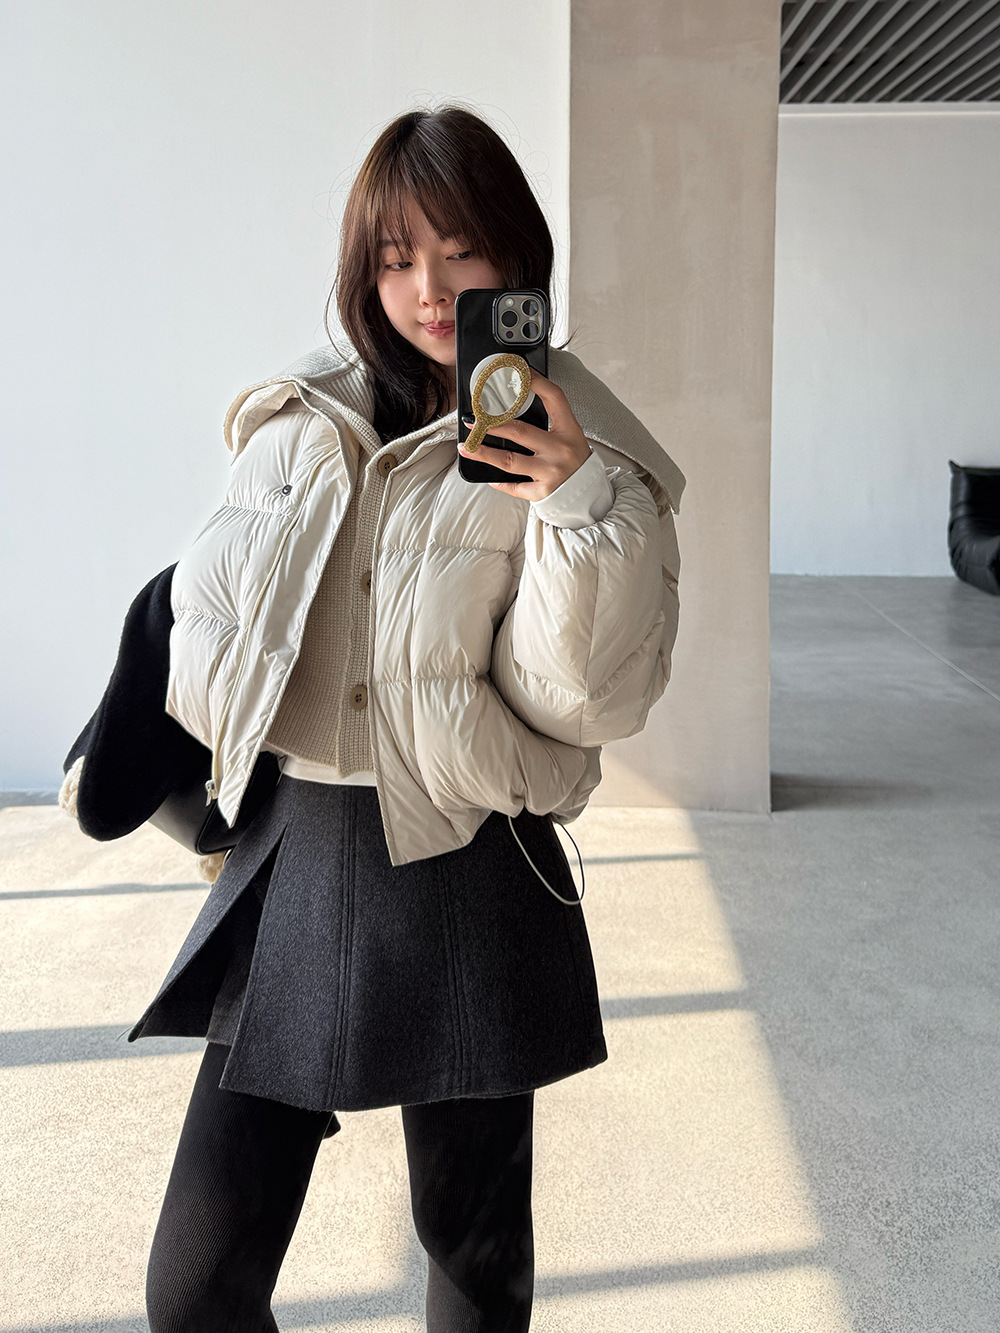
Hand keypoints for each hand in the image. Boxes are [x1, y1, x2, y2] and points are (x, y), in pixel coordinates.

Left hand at [457, 368, 591, 501]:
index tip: (517, 370)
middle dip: (492, 424)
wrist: (589, 495)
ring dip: (484, 453)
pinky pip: (516, 487)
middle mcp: (560, 450)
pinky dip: (500, 483)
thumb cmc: (576, 462)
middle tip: (472, 420)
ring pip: (510, 460)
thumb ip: (549, 424)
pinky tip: (489, 477)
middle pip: (519, 430)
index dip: (535, 381)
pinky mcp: (543, 492)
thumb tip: (514, 410)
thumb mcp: (571, 437)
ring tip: (467, 448)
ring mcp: (551, 472)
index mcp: (570, 431)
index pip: (554, 397)